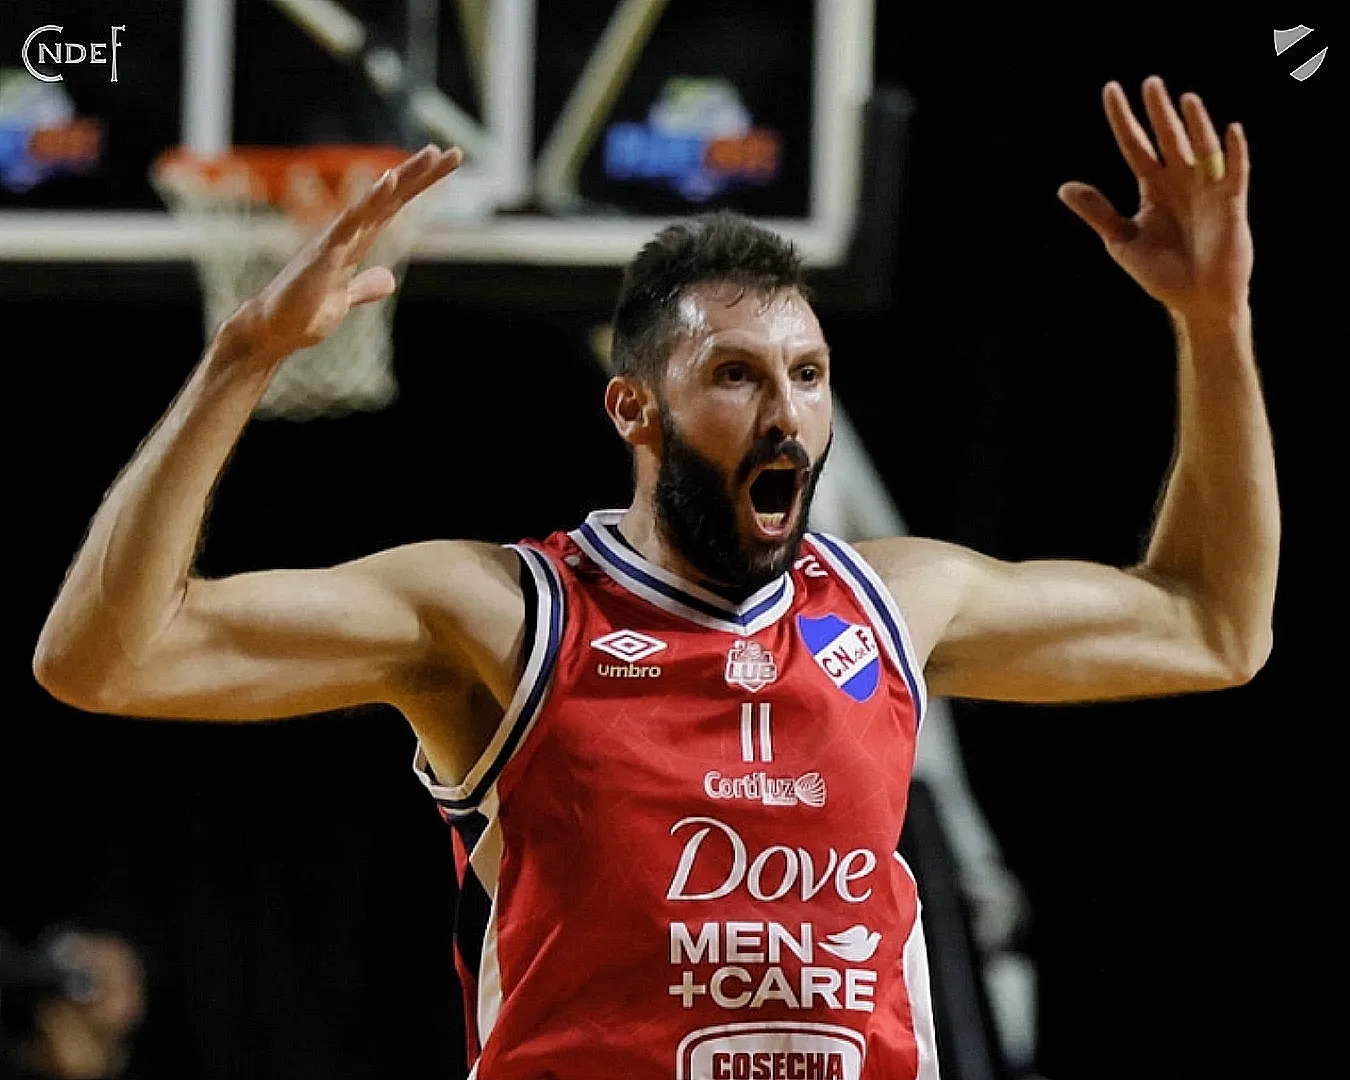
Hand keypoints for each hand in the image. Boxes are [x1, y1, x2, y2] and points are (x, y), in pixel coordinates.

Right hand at [227, 144, 462, 363]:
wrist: (273, 331)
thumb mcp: (345, 300)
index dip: (420, 186)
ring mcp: (336, 240)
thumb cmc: (303, 313)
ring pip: (375, 201)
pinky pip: (351, 221)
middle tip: (454, 152)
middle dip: (421, 174)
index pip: (394, 207)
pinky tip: (388, 180)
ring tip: (429, 154)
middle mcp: (349, 233)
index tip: (447, 167)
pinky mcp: (325, 253)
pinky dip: (369, 200)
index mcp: (357, 242)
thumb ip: (365, 286)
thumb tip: (387, 280)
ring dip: (403, 177)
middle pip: (391, 197)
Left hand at [1058, 76, 1251, 320]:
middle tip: (1150, 82)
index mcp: (1153, 188)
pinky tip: (1230, 130)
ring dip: (1195, 125)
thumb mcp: (1123, 241)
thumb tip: (1065, 187)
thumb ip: (1099, 213)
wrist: (1195, 300)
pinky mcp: (1230, 205)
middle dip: (1158, 112)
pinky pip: (1235, 173)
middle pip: (1167, 139)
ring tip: (1184, 99)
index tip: (1111, 90)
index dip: (1123, 120)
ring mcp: (1207, 190)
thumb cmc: (1161, 271)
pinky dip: (1234, 152)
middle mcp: (1180, 182)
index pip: (1135, 146)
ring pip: (1201, 148)